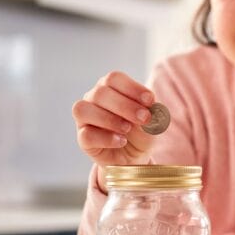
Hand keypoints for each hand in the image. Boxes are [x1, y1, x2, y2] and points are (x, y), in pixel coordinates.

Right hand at [72, 71, 156, 189]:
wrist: (134, 156)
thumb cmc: (141, 132)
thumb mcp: (151, 122)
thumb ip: (150, 113)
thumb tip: (148, 108)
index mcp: (111, 88)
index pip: (114, 78)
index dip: (132, 88)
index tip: (150, 100)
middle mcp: (93, 99)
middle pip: (100, 93)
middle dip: (125, 106)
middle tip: (144, 118)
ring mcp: (85, 119)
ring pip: (84, 110)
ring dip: (109, 119)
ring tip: (128, 129)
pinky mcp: (83, 139)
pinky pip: (86, 134)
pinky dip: (106, 138)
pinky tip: (121, 141)